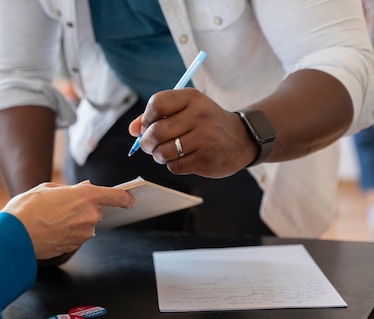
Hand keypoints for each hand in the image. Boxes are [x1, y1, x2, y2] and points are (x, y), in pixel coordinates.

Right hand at [3, 181, 134, 259]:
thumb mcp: (47, 188)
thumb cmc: (27, 208)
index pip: (116, 196)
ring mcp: (84, 233)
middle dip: (83, 208)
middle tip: (61, 206)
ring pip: (85, 224)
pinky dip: (67, 232)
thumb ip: (69, 190)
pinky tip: (50, 228)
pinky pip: (76, 236)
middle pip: (96, 210)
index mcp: (86, 196)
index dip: (125, 198)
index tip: (130, 200)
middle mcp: (90, 216)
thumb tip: (82, 189)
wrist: (15, 235)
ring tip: (51, 218)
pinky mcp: (74, 246)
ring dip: (74, 221)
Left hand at [128, 88, 256, 177]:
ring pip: (163, 152)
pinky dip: (172, 165)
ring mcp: (204, 139)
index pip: (156, 104)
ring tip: (165, 152)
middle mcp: (199, 116)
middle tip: (150, 145)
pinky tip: (181, 159)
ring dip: (158, 155)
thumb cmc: (204, 122)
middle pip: (156, 132)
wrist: (241, 139)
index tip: (148, 125)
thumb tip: (133, 130)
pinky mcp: (205, 160)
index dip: (146, 118)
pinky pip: (174, 166)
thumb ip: (157, 116)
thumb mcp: (186, 109)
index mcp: (192, 98)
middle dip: (147, 142)